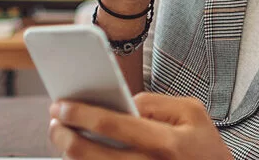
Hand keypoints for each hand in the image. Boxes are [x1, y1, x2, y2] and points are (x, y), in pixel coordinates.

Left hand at [48, 92, 232, 159]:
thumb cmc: (204, 145)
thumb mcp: (192, 112)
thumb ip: (154, 103)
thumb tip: (120, 103)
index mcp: (165, 143)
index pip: (111, 125)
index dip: (80, 113)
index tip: (60, 106)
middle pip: (90, 154)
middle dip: (64, 136)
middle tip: (54, 123)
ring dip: (69, 153)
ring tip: (62, 137)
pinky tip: (80, 154)